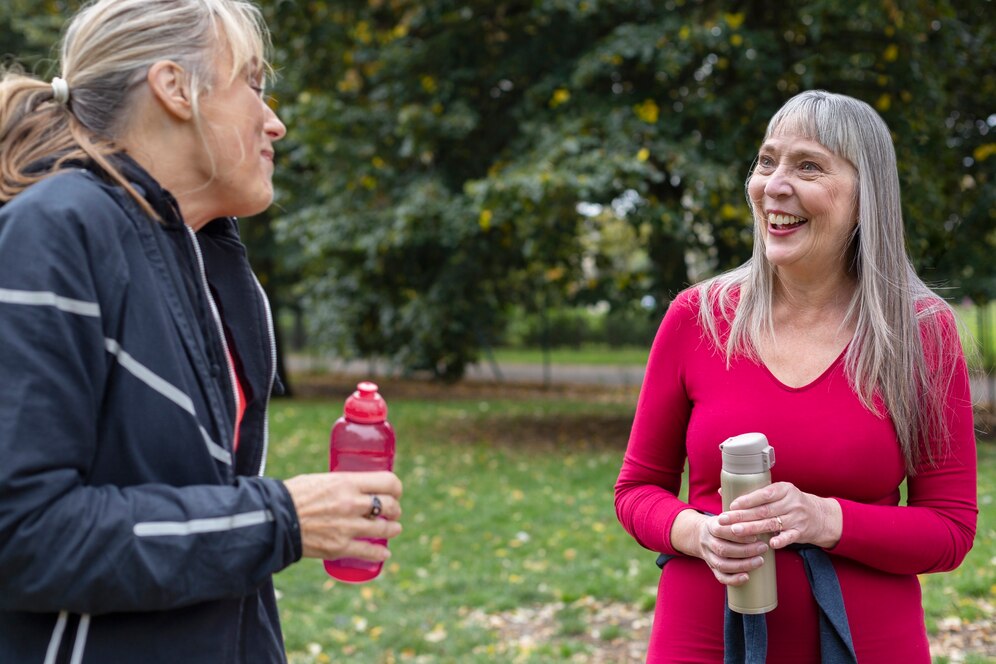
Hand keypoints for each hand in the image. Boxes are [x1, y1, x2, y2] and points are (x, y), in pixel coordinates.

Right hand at [283, 471, 402, 560]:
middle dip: (395, 509)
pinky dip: (380, 554)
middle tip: (393, 511)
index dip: (396, 487)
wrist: (273, 519)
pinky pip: (368, 552)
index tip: (395, 491)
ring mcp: (347, 527)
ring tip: (394, 529)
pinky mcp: (339, 547)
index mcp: (347, 483)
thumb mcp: (321, 480)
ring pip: (384, 529)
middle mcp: (352, 504)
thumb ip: (341, 484)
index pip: (388, 482)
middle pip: (389, 506)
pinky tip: (384, 554)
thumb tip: (353, 487)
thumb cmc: (293, 495)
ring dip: (392, 529)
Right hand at [670, 509, 768, 586]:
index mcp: (710, 526)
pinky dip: (733, 579)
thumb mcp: (725, 514)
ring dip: (742, 565)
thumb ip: (738, 511)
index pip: (721, 530)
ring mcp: (708, 556)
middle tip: (763, 548)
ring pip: (722, 564)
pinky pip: (720, 576)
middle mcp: (707, 542)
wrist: (699, 535)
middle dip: (745, 550)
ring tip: (760, 561)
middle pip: (723, 549)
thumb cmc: (722, 524)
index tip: (756, 535)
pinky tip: (746, 578)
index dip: (738, 534)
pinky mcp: (711, 567)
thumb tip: (758, 498)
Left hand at [718, 481, 841, 549]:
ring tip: (736, 531)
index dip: (747, 500)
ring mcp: (797, 517)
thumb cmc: (790, 503)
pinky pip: (790, 536)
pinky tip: (770, 544)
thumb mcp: (777, 493)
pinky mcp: (801, 532)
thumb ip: (754, 493)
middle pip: (764, 510)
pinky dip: (780, 540)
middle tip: (725, 520)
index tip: (732, 505)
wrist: (819, 516)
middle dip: (743, 516)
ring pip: (772, 523)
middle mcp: (792, 502)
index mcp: (784, 489)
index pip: (764, 494)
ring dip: (753, 528)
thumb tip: (721, 491)